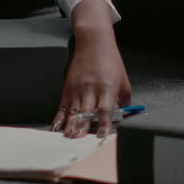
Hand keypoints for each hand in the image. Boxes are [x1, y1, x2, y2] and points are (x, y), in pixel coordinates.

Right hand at [51, 0, 131, 137]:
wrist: (93, 43)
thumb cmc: (110, 61)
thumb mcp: (124, 81)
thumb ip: (125, 101)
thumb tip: (127, 116)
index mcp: (107, 88)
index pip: (105, 110)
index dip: (103, 124)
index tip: (101, 136)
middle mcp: (92, 90)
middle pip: (86, 112)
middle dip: (82, 128)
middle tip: (79, 141)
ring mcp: (78, 89)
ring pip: (73, 111)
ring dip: (70, 125)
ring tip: (68, 137)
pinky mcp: (68, 87)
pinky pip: (62, 106)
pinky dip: (59, 117)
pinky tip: (56, 127)